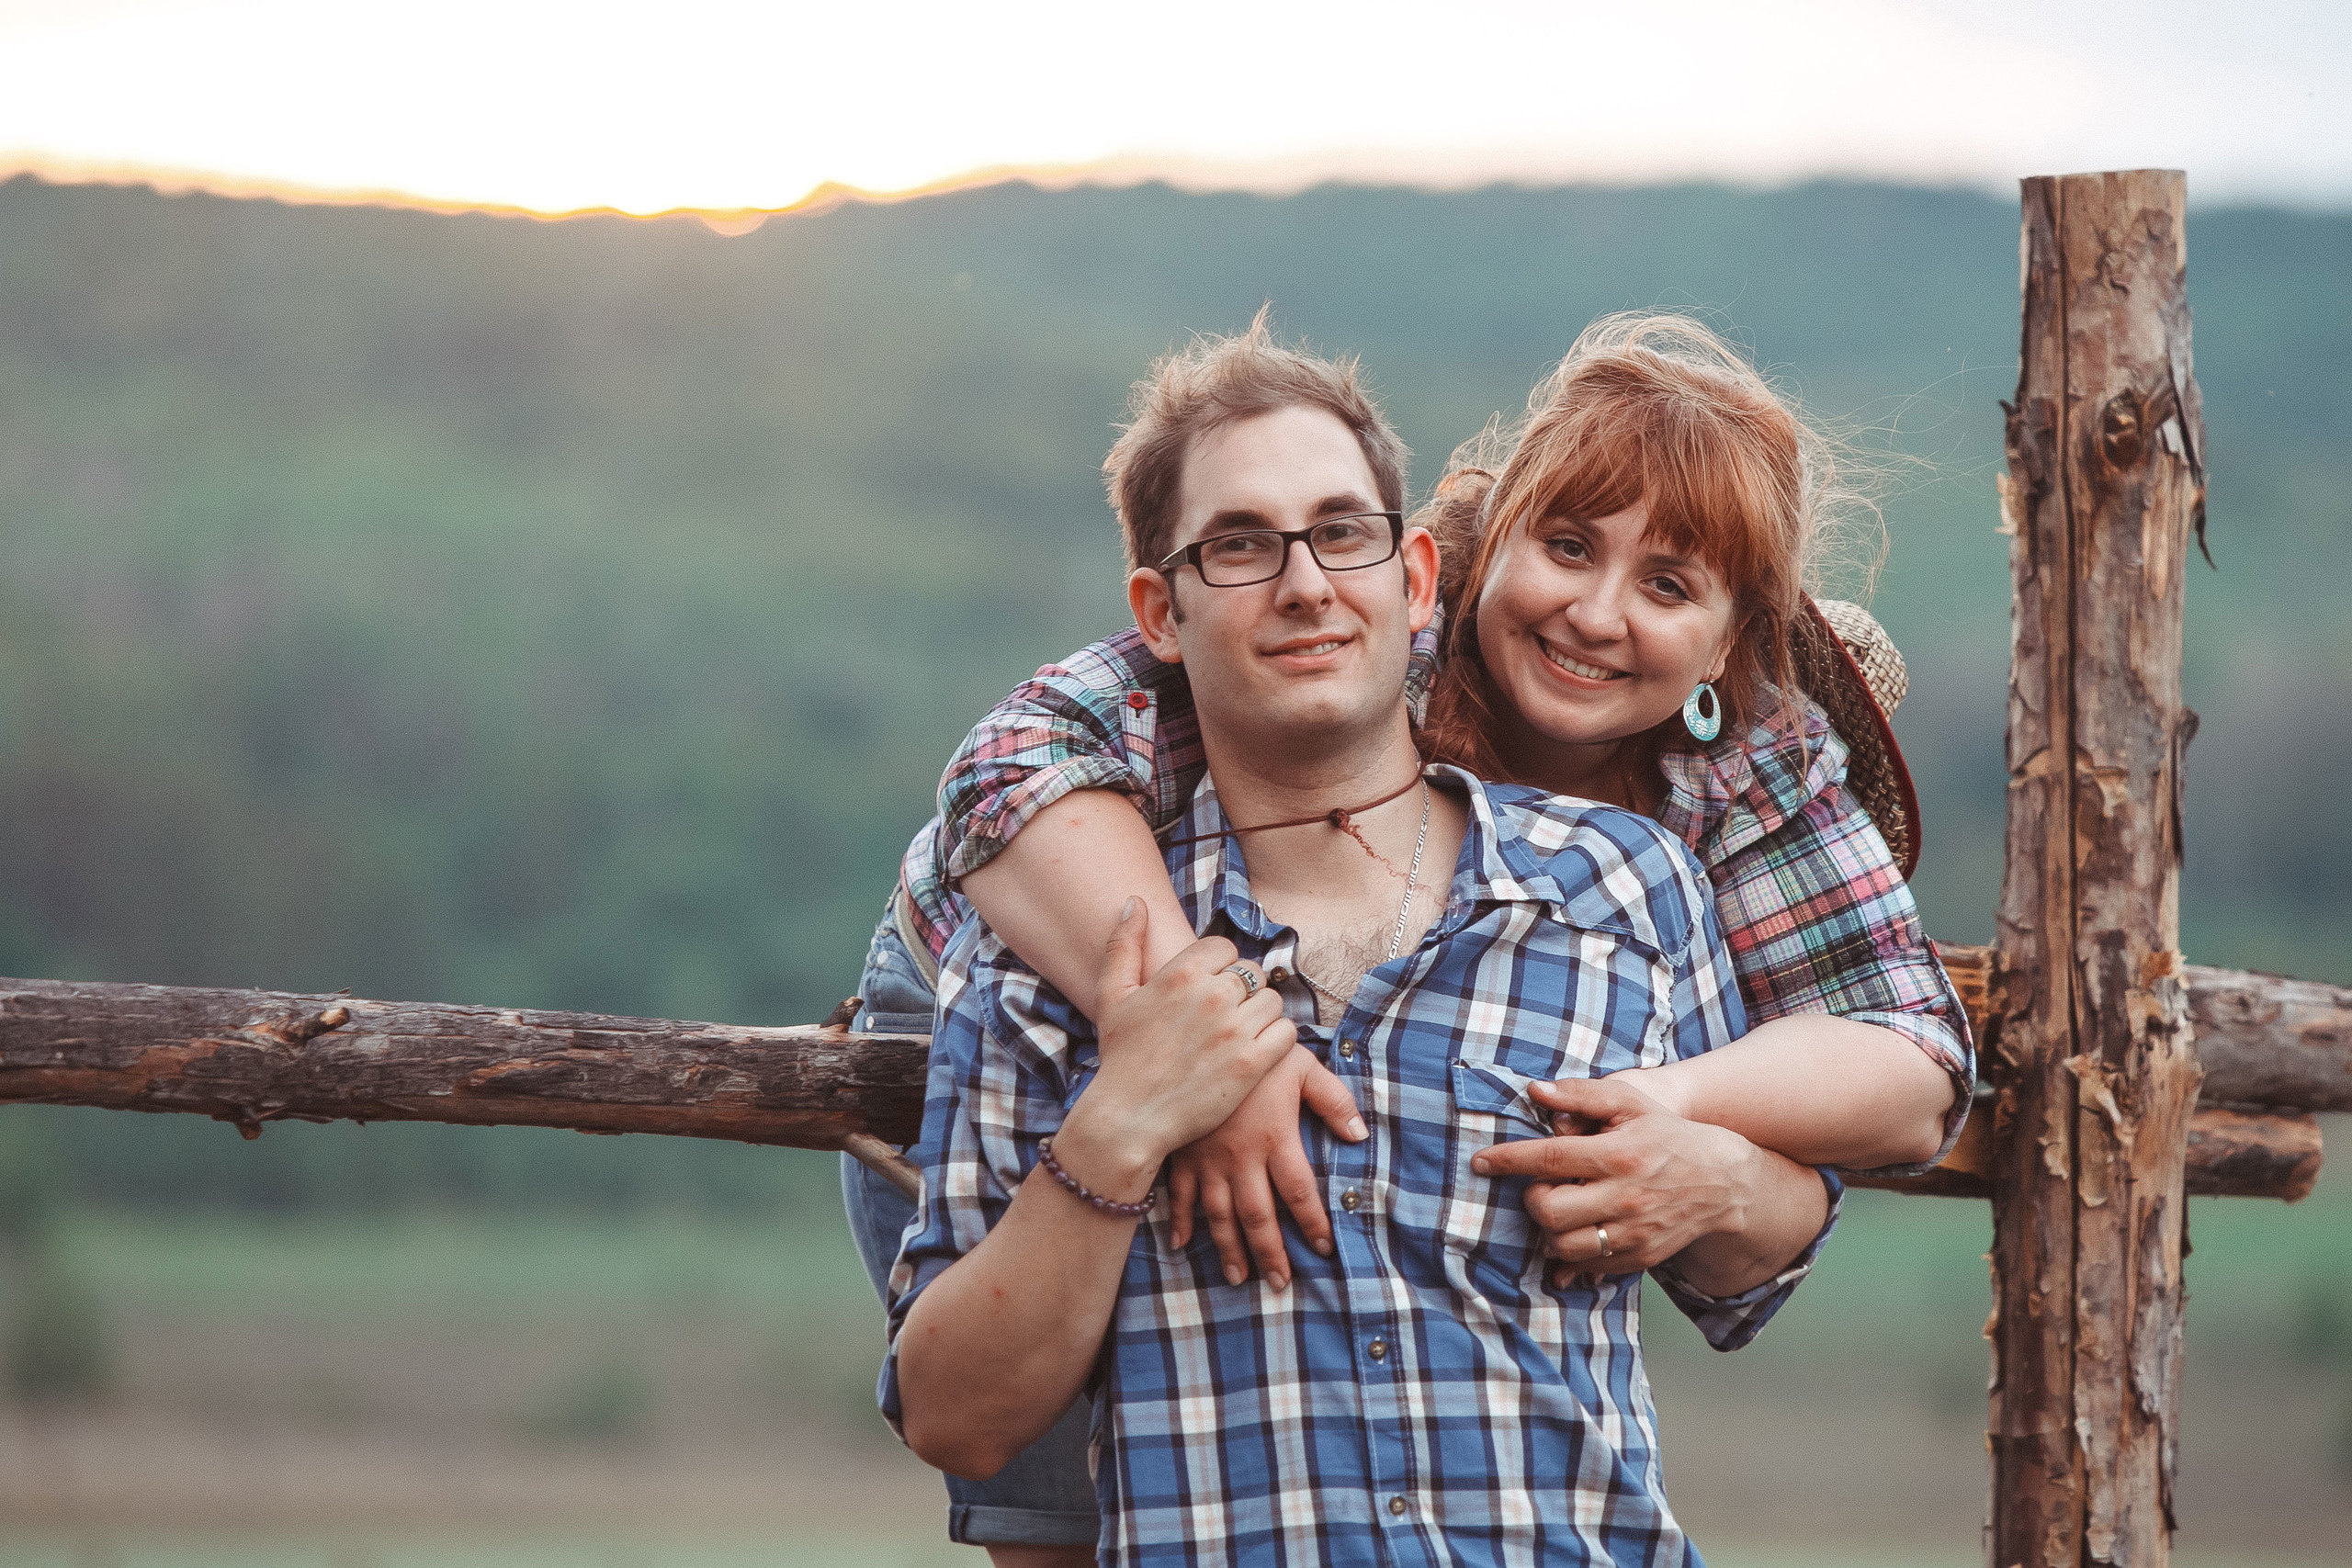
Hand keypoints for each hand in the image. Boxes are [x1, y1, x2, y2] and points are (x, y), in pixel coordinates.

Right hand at [1055, 902, 1299, 1192]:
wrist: (1129, 1119)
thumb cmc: (1120, 1058)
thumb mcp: (1112, 996)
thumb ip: (1123, 944)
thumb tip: (1137, 902)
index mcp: (1180, 973)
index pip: (1224, 946)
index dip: (1219, 966)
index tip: (1208, 990)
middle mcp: (1211, 995)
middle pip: (1251, 973)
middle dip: (1242, 992)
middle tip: (1224, 1018)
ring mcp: (1234, 1030)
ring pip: (1273, 1001)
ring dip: (1261, 1015)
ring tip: (1240, 1034)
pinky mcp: (1252, 1063)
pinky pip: (1286, 1033)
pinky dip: (1277, 1040)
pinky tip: (1256, 1051)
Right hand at [1167, 1047, 1367, 1288]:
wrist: (1199, 1035)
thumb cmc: (1255, 1050)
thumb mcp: (1300, 1064)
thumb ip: (1333, 1100)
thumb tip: (1359, 1136)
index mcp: (1274, 1137)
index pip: (1299, 1192)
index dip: (1313, 1224)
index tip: (1324, 1248)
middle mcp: (1241, 1156)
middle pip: (1258, 1215)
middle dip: (1270, 1252)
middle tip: (1280, 1283)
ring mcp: (1207, 1157)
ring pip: (1219, 1213)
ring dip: (1229, 1248)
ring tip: (1239, 1277)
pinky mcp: (1182, 1151)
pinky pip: (1179, 1193)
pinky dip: (1180, 1220)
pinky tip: (1181, 1245)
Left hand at [1470, 1074, 1762, 1288]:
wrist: (1722, 1182)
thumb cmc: (1665, 1135)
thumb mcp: (1629, 1103)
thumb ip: (1580, 1095)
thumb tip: (1534, 1091)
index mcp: (1617, 1155)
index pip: (1549, 1159)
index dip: (1508, 1160)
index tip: (1480, 1161)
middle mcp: (1624, 1197)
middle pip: (1549, 1210)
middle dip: (1532, 1199)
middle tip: (1541, 1187)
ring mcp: (1633, 1233)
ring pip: (1563, 1246)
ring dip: (1548, 1229)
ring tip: (1559, 1209)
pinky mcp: (1640, 1258)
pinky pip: (1588, 1268)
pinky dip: (1570, 1255)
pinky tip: (1573, 1234)